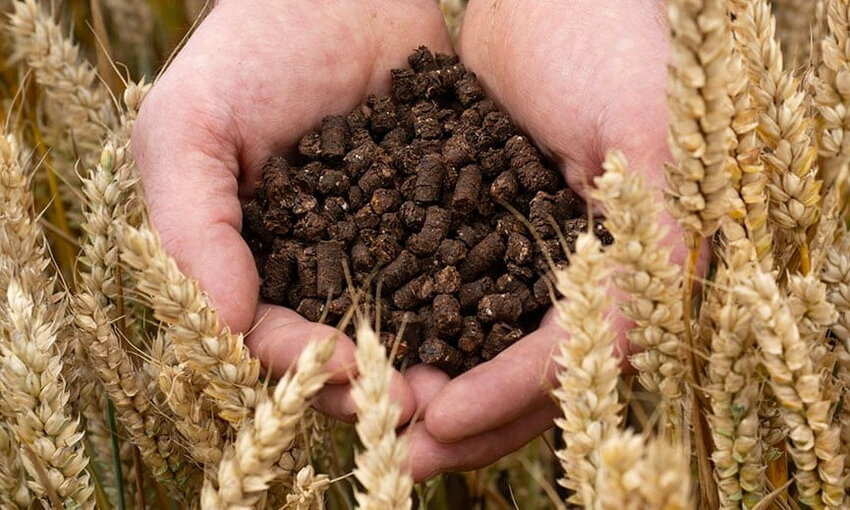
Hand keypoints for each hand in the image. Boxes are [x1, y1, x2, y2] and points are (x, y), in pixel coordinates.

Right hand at [132, 0, 451, 422]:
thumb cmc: (249, 50)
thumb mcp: (188, 128)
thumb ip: (189, 226)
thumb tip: (225, 327)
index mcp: (250, 263)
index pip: (272, 338)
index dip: (309, 365)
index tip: (356, 374)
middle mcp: (317, 268)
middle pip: (346, 349)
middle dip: (381, 382)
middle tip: (430, 405)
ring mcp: (381, 247)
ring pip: (407, 325)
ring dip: (436, 360)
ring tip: (473, 380)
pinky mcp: (438, 218)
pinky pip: (459, 270)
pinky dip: (478, 302)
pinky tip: (507, 324)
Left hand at [405, 0, 685, 479]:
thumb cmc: (618, 52)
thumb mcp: (644, 144)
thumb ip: (646, 244)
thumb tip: (622, 350)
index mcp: (636, 272)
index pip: (573, 359)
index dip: (513, 395)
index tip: (444, 416)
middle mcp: (585, 279)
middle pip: (527, 375)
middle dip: (465, 417)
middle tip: (401, 451)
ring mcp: (533, 260)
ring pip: (484, 348)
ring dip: (433, 383)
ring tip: (374, 414)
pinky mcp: (487, 233)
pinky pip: (450, 297)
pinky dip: (415, 328)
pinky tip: (368, 347)